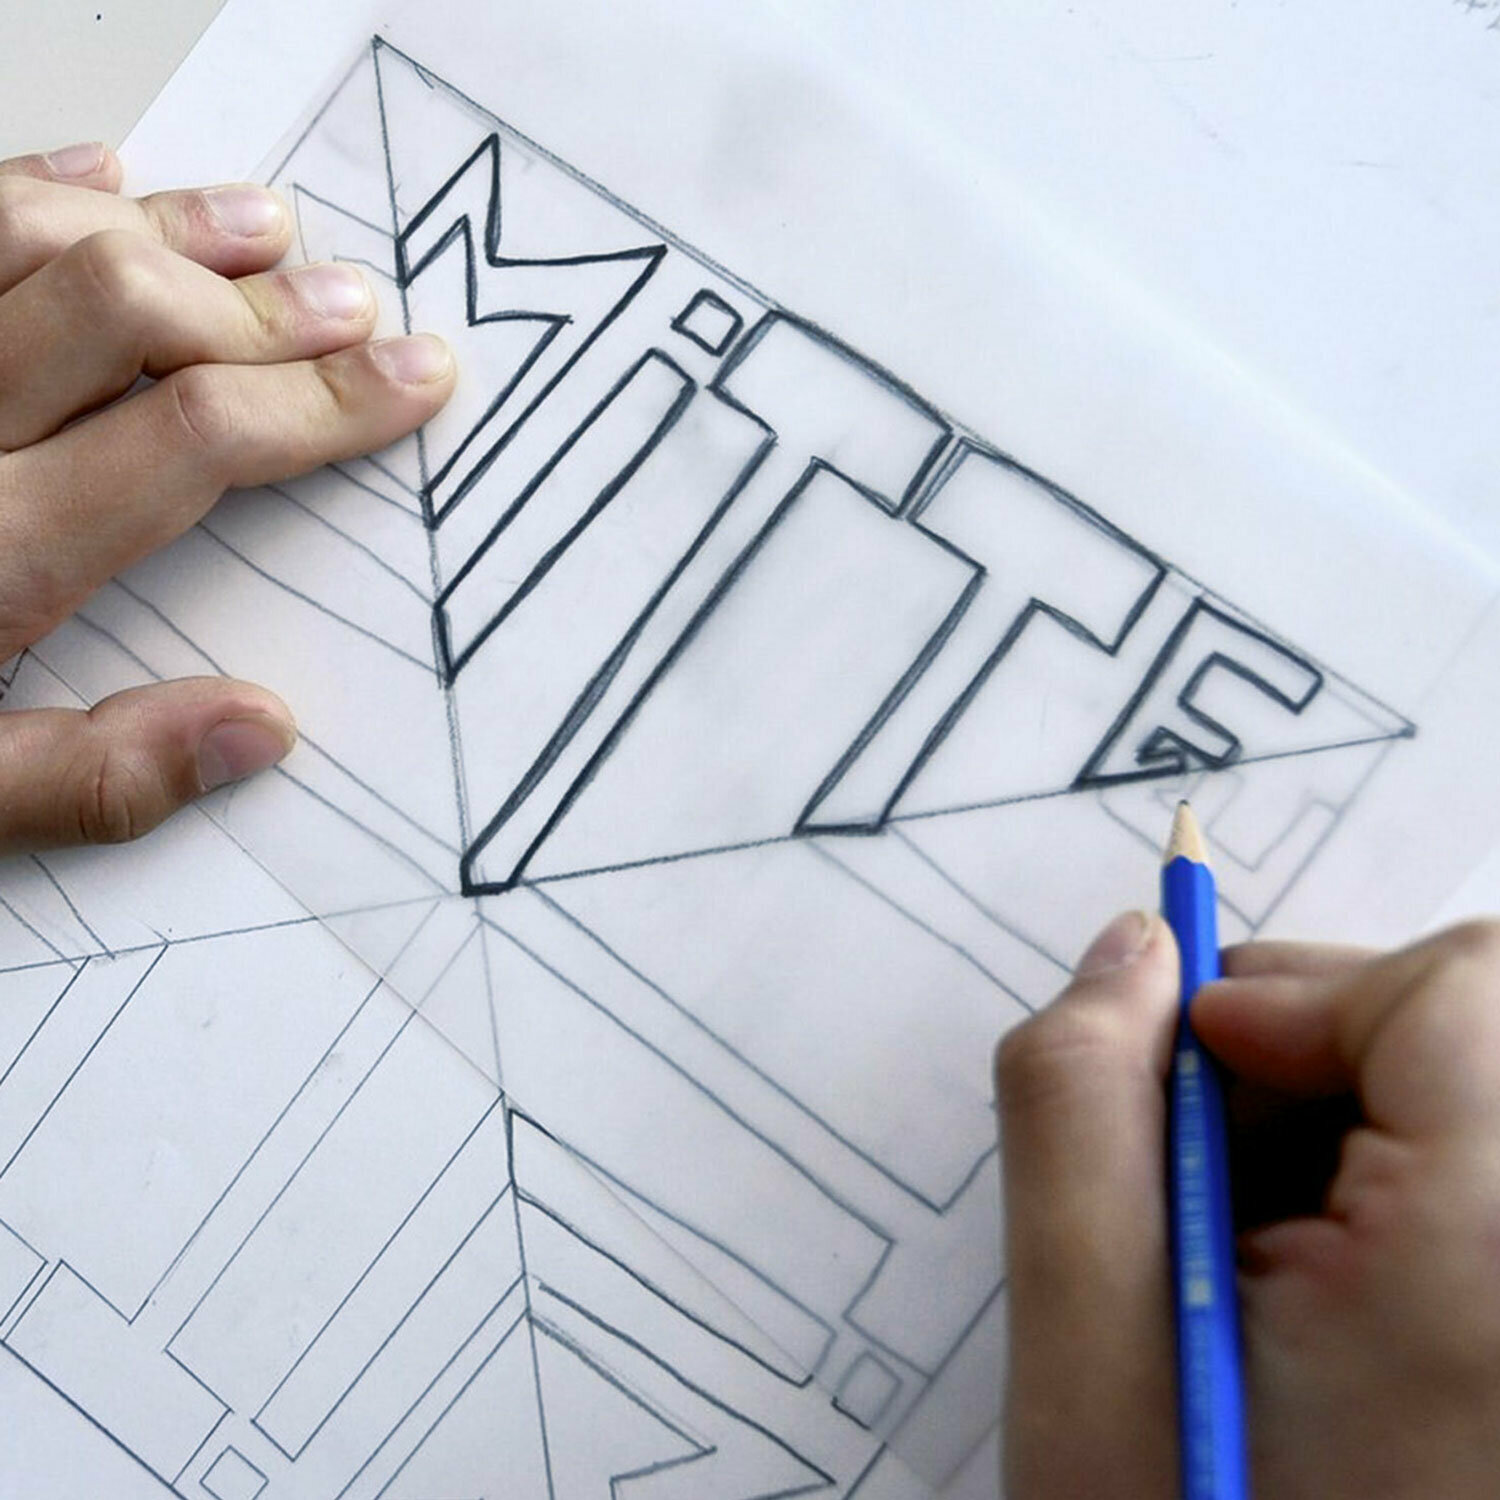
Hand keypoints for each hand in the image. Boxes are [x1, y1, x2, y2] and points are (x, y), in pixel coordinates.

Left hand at [0, 141, 453, 851]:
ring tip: (273, 232)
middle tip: (363, 309)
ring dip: (173, 230)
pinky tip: (109, 179)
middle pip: (133, 314)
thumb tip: (260, 730)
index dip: (326, 402)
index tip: (413, 380)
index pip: (197, 438)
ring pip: (35, 240)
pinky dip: (31, 183)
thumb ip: (95, 778)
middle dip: (271, 310)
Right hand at [996, 911, 1499, 1497]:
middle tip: (1205, 1176)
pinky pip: (1482, 1173)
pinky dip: (1404, 1188)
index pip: (1450, 990)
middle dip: (1316, 1053)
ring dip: (1354, 1124)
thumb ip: (1079, 1111)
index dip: (1294, 996)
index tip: (1184, 1063)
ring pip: (1478, 1091)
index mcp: (1499, 1261)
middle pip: (1474, 1028)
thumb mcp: (1088, 1354)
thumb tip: (1131, 956)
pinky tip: (1329, 1292)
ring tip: (1259, 1260)